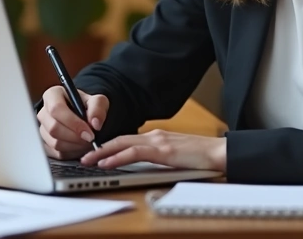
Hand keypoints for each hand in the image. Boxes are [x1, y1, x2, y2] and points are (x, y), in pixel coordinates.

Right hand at [37, 86, 108, 160]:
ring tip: (87, 142)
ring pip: (54, 142)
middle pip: (54, 128)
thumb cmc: (87, 106)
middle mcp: (44, 112)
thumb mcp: (97, 101)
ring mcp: (42, 129)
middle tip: (90, 140)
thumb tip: (95, 124)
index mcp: (53, 95)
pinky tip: (80, 147)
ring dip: (74, 146)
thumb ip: (98, 108)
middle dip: (75, 137)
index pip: (56, 109)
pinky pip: (56, 153)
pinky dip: (71, 153)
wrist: (82, 115)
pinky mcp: (45, 144)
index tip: (89, 132)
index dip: (73, 123)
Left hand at [80, 129, 226, 171]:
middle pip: (120, 139)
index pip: (126, 139)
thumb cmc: (201, 157)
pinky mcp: (164, 151)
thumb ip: (159, 158)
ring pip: (123, 143)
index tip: (94, 153)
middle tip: (82, 155)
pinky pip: (135, 153)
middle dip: (99, 148)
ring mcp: (159, 141)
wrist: (220, 152)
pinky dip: (118, 157)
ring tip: (88, 160)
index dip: (108, 145)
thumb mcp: (175, 156)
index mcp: (157, 137)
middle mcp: (155, 136)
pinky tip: (107, 163)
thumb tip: (143, 166)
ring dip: (102, 152)